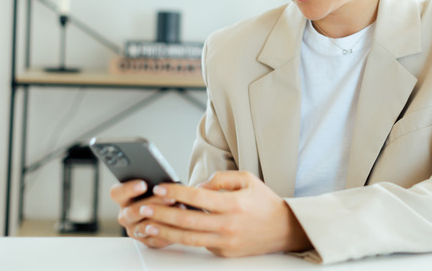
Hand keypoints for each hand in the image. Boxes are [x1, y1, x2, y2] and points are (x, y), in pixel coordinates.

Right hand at [109, 180, 176, 247]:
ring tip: (179, 209)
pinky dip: (168, 232)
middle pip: (132, 211)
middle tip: (169, 197)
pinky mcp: (147, 241)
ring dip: (162, 218)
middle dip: (153, 203)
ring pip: (143, 227)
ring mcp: (134, 230)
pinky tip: (178, 224)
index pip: (116, 193)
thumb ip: (158, 183)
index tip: (143, 184)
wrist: (172, 211)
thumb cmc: (163, 193)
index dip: (128, 189)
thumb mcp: (159, 185)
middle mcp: (125, 215)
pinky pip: (155, 239)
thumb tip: (168, 182)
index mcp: (123, 198)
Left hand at [139, 171, 311, 256]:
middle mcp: (228, 224)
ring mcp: (226, 241)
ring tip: (148, 225)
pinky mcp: (225, 252)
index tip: (161, 187)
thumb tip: (198, 186)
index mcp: (233, 204)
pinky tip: (167, 233)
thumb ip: (222, 178)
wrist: (285, 229)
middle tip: (146, 207)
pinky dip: (182, 239)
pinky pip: (200, 244)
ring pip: (189, 238)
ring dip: (165, 231)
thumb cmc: (265, 202)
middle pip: (188, 220)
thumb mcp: (247, 179)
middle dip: (163, 213)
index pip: (198, 197)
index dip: (176, 192)